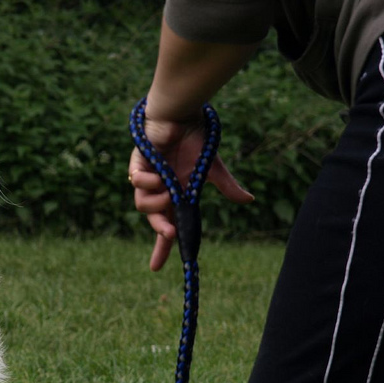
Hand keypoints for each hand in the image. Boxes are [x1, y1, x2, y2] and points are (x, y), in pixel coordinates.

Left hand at [129, 110, 252, 270]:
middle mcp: (160, 191)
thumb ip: (225, 186)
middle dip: (160, 231)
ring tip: (169, 195)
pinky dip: (147, 184)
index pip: (168, 226)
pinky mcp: (138, 163)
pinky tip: (159, 179)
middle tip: (169, 234)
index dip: (161, 247)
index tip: (156, 268)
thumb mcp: (211, 167)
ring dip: (156, 205)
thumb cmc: (195, 138)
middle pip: (154, 220)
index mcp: (176, 195)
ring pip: (142, 205)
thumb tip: (248, 201)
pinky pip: (135, 182)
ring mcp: (148, 178)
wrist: (183, 114)